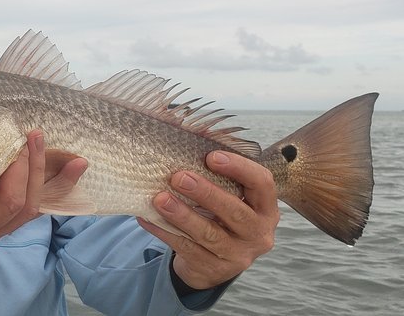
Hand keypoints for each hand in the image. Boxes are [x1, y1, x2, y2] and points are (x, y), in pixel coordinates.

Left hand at [138, 151, 278, 289]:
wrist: (214, 262)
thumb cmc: (220, 216)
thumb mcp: (231, 198)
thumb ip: (219, 176)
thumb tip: (183, 145)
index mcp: (266, 209)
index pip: (262, 183)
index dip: (239, 168)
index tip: (211, 156)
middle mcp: (258, 233)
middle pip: (234, 211)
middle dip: (205, 193)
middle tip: (179, 177)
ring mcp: (237, 255)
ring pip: (208, 234)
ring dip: (182, 215)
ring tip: (160, 199)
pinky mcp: (213, 269)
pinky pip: (186, 248)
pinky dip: (164, 231)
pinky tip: (147, 218)